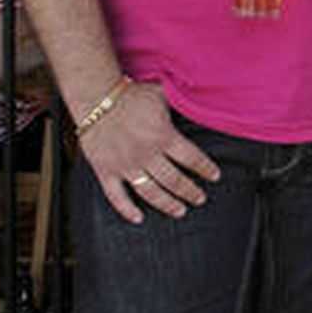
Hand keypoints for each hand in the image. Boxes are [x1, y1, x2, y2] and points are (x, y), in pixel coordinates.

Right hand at [77, 80, 219, 223]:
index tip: (215, 177)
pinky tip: (139, 218)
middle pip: (175, 180)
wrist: (96, 97)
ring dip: (168, 204)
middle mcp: (146, 154)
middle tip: (200, 198)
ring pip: (150, 193)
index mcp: (164, 136)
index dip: (206, 169)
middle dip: (191, 192)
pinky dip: (127, 210)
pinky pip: (116, 196)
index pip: (192, 159)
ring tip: (180, 211)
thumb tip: (200, 100)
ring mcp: (125, 165)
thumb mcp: (163, 95)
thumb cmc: (131, 94)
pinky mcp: (105, 170)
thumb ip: (181, 104)